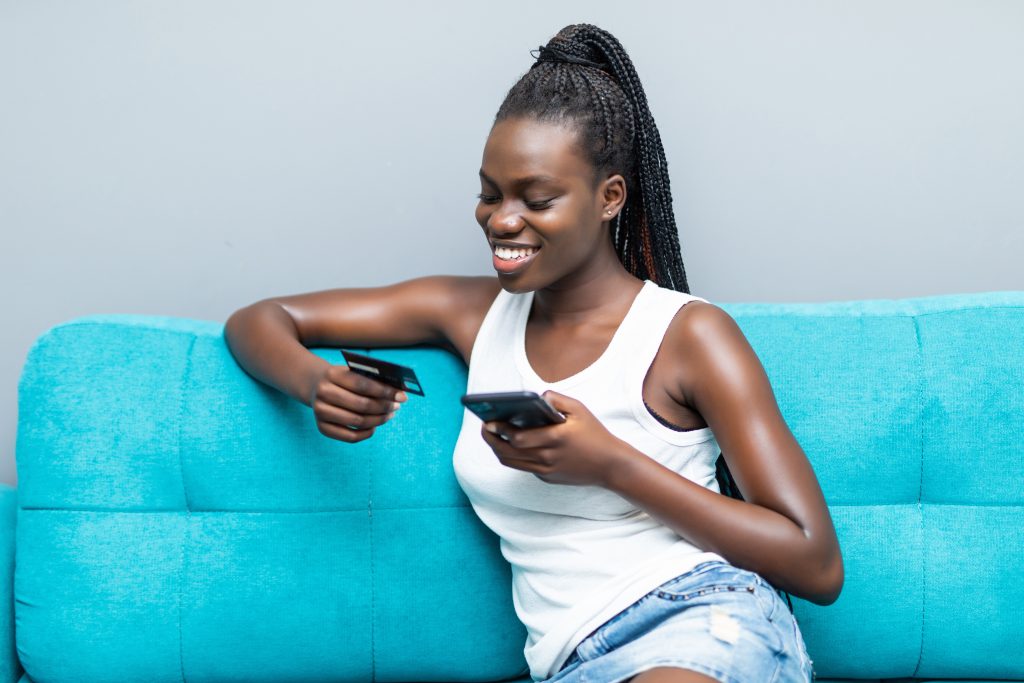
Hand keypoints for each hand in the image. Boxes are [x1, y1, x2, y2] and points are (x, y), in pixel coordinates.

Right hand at [309, 364, 407, 442]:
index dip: (385, 392)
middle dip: (384, 407)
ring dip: (378, 420)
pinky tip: (375, 426)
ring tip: (389, 415)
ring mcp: (320, 412)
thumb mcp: (353, 372)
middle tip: (396, 406)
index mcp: (332, 374)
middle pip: (361, 405)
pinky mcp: (322, 428)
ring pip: (357, 421)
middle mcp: (323, 393)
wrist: (316, 386)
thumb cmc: (343, 379)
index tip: (402, 396)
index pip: (362, 385)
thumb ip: (373, 379)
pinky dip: (367, 433)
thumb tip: (399, 392)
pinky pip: (350, 437)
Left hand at [480, 390, 627, 486]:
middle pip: (508, 453)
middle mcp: (547, 457)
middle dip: (492, 440)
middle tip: (485, 428)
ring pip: (512, 462)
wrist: (610, 465)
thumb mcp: (580, 409)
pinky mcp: (547, 477)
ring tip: (493, 436)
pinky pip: (525, 466)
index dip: (499, 430)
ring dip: (499, 449)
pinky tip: (512, 444)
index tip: (488, 421)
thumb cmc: (595, 434)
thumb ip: (556, 399)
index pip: (517, 437)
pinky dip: (515, 455)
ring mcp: (546, 470)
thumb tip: (537, 396)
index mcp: (554, 438)